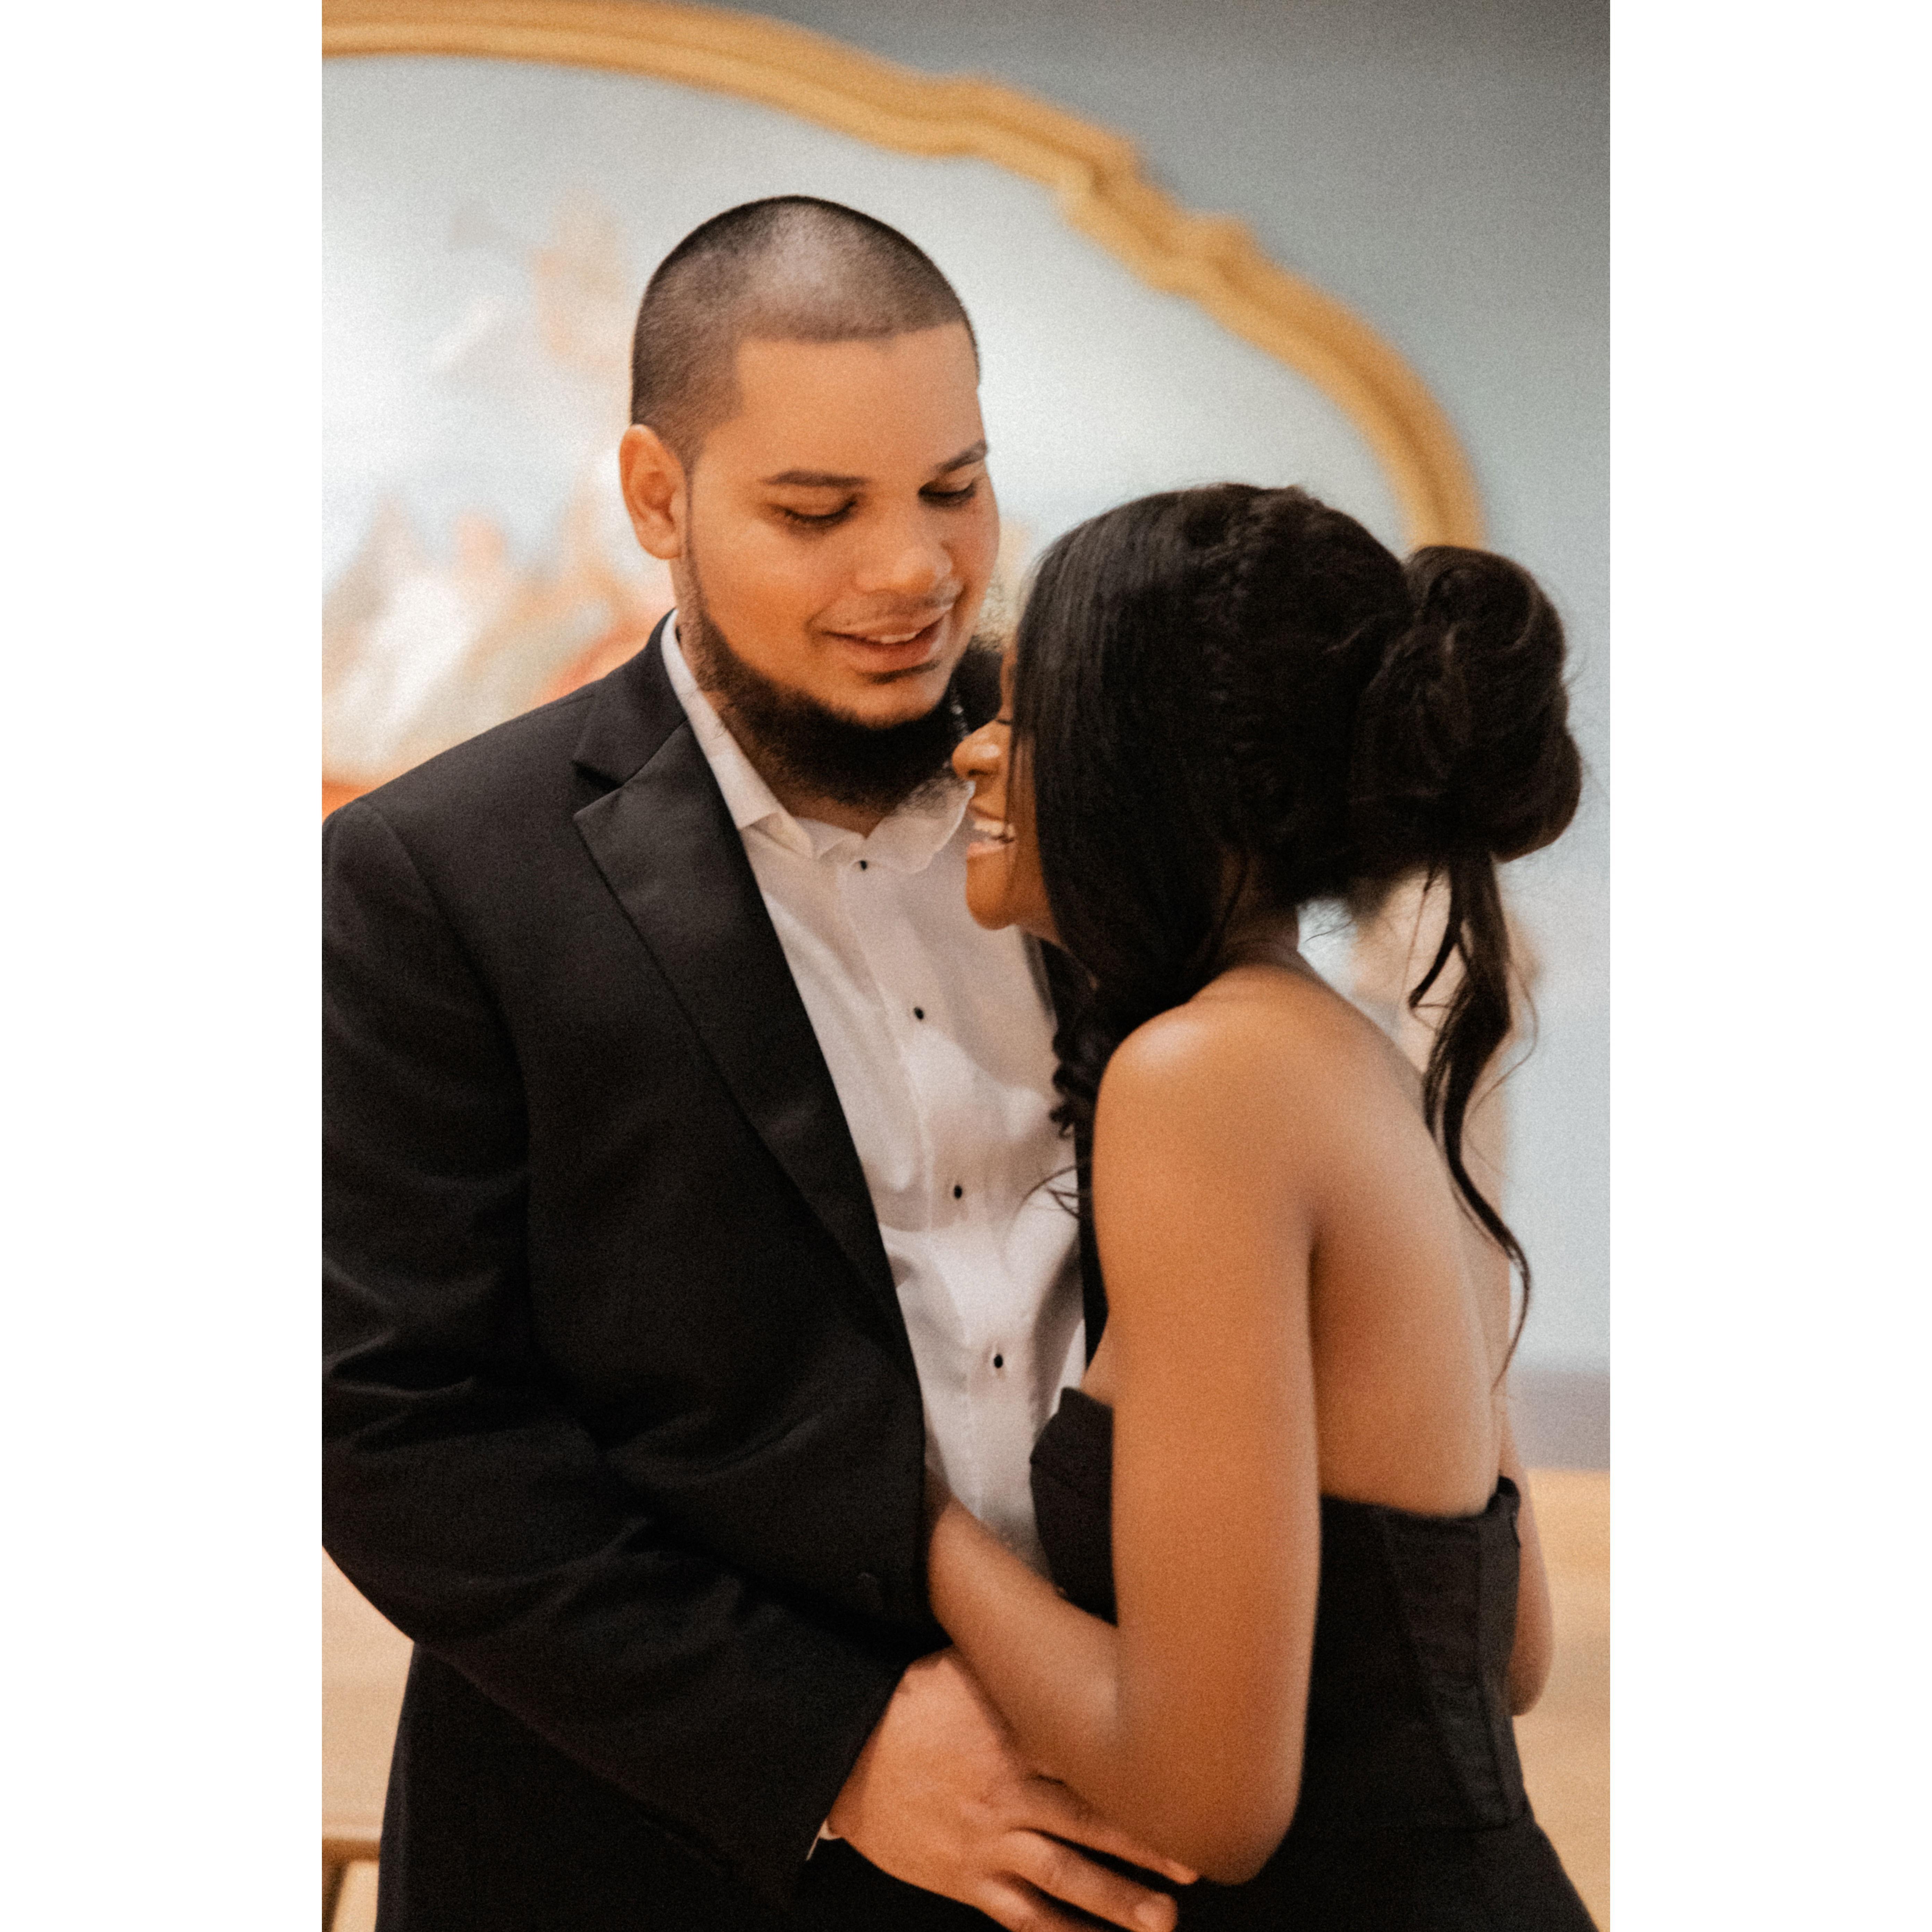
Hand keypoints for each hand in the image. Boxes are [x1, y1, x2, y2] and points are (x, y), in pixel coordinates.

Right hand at [826, 1648, 1194, 1931]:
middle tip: (1194, 1861)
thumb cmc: (907, 1706)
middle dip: (1141, 1843)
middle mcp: (1006, 1793)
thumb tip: (1065, 1607)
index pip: (1082, 1755)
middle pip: (1085, 1820)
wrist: (844, 1757)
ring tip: (1163, 1918)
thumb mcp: (960, 1665)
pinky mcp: (966, 1879)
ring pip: (1060, 1876)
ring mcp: (987, 1842)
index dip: (1132, 1772)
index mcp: (1011, 1737)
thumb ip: (1014, 1653)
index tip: (1181, 1781)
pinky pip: (1020, 1915)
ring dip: (1114, 1899)